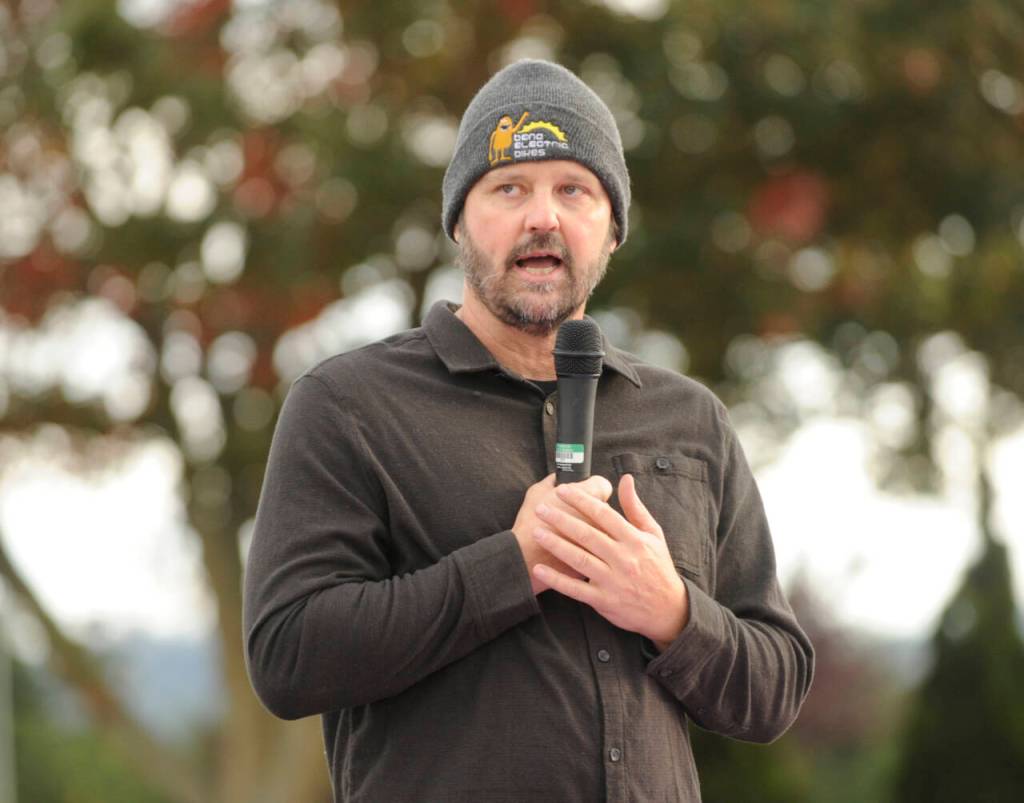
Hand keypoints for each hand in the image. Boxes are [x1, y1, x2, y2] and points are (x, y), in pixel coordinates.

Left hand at [531, 474, 689, 648]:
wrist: (668, 609)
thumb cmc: (658, 567)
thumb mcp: (653, 534)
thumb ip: (635, 507)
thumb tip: (625, 479)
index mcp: (634, 539)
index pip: (603, 514)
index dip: (581, 500)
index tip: (563, 490)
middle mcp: (622, 558)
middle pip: (587, 534)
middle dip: (561, 520)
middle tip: (540, 509)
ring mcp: (612, 581)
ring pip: (579, 559)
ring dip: (556, 545)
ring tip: (536, 532)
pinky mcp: (604, 601)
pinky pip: (576, 589)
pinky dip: (557, 580)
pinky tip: (540, 569)